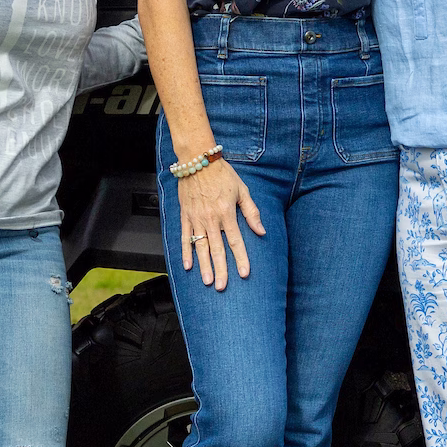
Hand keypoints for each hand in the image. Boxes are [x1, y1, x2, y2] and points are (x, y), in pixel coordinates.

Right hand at [177, 157, 265, 289]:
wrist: (197, 160)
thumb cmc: (222, 174)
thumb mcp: (242, 190)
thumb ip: (251, 212)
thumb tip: (261, 231)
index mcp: (227, 213)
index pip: (235, 241)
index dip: (241, 258)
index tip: (244, 274)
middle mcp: (211, 219)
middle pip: (217, 249)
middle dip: (220, 270)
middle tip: (222, 286)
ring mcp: (196, 219)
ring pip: (200, 247)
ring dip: (204, 265)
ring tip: (206, 281)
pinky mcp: (185, 216)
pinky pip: (185, 237)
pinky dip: (186, 252)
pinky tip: (188, 266)